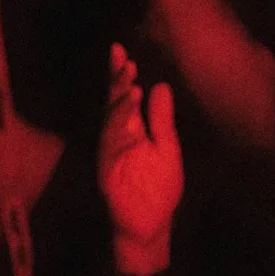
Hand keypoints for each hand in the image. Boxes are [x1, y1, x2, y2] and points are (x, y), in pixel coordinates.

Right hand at [99, 43, 182, 271]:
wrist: (152, 224)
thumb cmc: (159, 188)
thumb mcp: (167, 148)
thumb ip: (162, 120)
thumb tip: (161, 85)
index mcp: (132, 130)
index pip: (124, 97)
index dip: (120, 75)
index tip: (121, 51)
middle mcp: (118, 138)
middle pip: (113, 104)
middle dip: (115, 81)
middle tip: (121, 58)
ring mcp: (110, 153)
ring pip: (111, 123)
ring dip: (120, 103)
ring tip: (131, 83)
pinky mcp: (107, 171)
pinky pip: (111, 147)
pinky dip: (119, 130)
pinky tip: (129, 117)